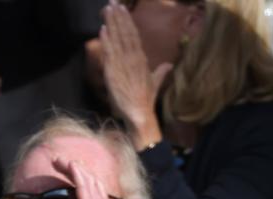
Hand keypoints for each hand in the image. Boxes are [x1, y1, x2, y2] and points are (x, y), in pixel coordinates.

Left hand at [51, 156, 120, 198]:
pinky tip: (69, 164)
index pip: (94, 191)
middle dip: (77, 169)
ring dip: (73, 167)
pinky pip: (83, 186)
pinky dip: (76, 173)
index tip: (71, 173)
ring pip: (87, 179)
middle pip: (92, 181)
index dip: (84, 179)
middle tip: (62, 163)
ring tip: (58, 160)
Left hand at [100, 2, 167, 146]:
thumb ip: (161, 72)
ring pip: (117, 39)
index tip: (122, 9)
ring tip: (107, 9)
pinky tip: (103, 29)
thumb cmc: (145, 100)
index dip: (127, 21)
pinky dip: (106, 40)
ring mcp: (123, 64)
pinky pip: (109, 52)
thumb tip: (169, 65)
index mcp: (141, 58)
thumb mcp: (154, 82)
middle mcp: (133, 58)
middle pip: (125, 32)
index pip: (133, 35)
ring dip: (111, 23)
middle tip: (112, 2)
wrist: (139, 113)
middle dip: (119, 17)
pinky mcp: (114, 72)